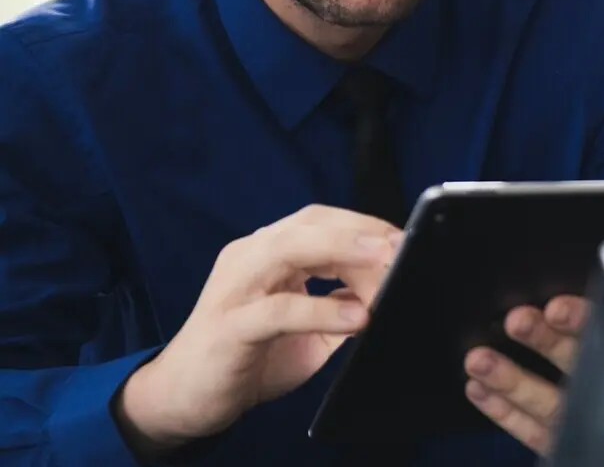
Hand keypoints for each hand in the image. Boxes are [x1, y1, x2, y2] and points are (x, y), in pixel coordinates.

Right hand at [113, 205, 401, 455]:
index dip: (364, 225)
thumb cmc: (250, 356)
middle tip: (400, 245)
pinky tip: (356, 318)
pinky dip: (321, 309)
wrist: (184, 397)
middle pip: (309, 225)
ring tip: (385, 264)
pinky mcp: (228, 326)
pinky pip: (278, 309)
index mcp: (267, 252)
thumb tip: (393, 290)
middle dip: (360, 230)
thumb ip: (343, 303)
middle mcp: (249, 258)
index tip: (404, 238)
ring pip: (288, 250)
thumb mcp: (308, 326)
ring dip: (343, 252)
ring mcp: (234, 288)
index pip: (321, 221)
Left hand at [464, 268, 603, 453]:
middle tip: (515, 320)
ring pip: (549, 402)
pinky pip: (533, 432)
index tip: (554, 305)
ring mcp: (591, 423)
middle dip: (544, 342)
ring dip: (511, 379)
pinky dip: (504, 413)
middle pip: (578, 365)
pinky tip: (477, 391)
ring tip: (477, 360)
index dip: (582, 318)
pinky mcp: (568, 444)